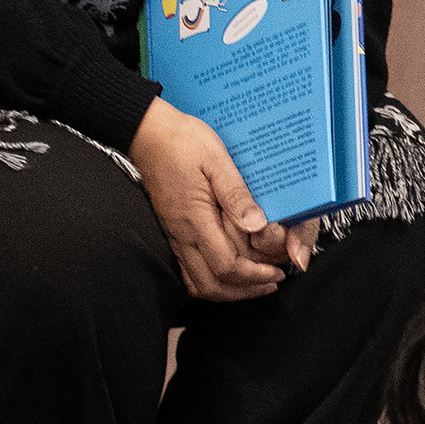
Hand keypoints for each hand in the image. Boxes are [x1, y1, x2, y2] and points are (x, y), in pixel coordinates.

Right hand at [131, 99, 288, 302]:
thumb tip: (258, 225)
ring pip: (198, 282)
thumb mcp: (217, 160)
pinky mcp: (173, 230)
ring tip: (255, 281)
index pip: (226, 266)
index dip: (254, 277)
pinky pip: (189, 269)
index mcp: (195, 219)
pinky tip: (229, 270)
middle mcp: (182, 233)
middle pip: (211, 285)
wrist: (148, 133)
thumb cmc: (183, 141)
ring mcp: (175, 234)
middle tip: (272, 283)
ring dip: (228, 289)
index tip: (276, 273)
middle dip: (245, 290)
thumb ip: (237, 195)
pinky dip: (211, 279)